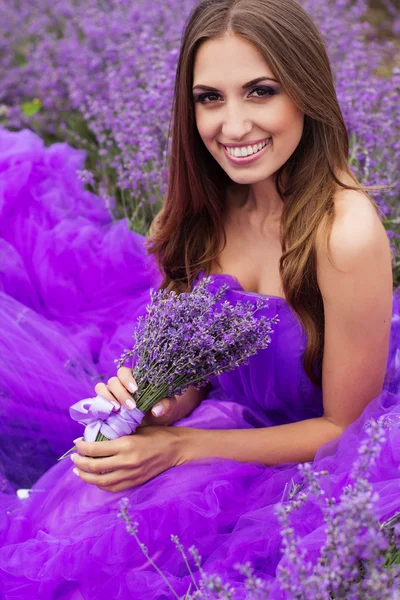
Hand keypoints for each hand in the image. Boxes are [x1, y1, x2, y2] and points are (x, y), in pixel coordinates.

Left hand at [71, 426, 186, 491]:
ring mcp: (131, 475)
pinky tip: (94, 478)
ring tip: (78, 470)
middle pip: (94, 467)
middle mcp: (127, 462)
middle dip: (79, 463)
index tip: (77, 443)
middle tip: (73, 457)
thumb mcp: (137, 427)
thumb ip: (118, 431)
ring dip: (86, 476)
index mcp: (126, 444)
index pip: (96, 449)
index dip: (82, 447)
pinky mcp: (135, 482)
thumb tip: (96, 432)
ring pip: (100, 481)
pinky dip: (100, 484)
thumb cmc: (157, 434)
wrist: (176, 449)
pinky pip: (112, 488)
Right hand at [94, 366, 179, 425]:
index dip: (127, 379)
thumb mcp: (169, 406)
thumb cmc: (162, 407)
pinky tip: (109, 414)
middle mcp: (120, 384)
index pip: (124, 372)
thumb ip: (166, 404)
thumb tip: (157, 410)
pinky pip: (97, 401)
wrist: (156, 421)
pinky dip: (100, 405)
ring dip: (108, 398)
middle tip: (131, 407)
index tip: (135, 390)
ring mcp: (111, 395)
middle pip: (113, 381)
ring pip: (101, 388)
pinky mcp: (106, 406)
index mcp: (134, 378)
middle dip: (120, 393)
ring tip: (117, 410)